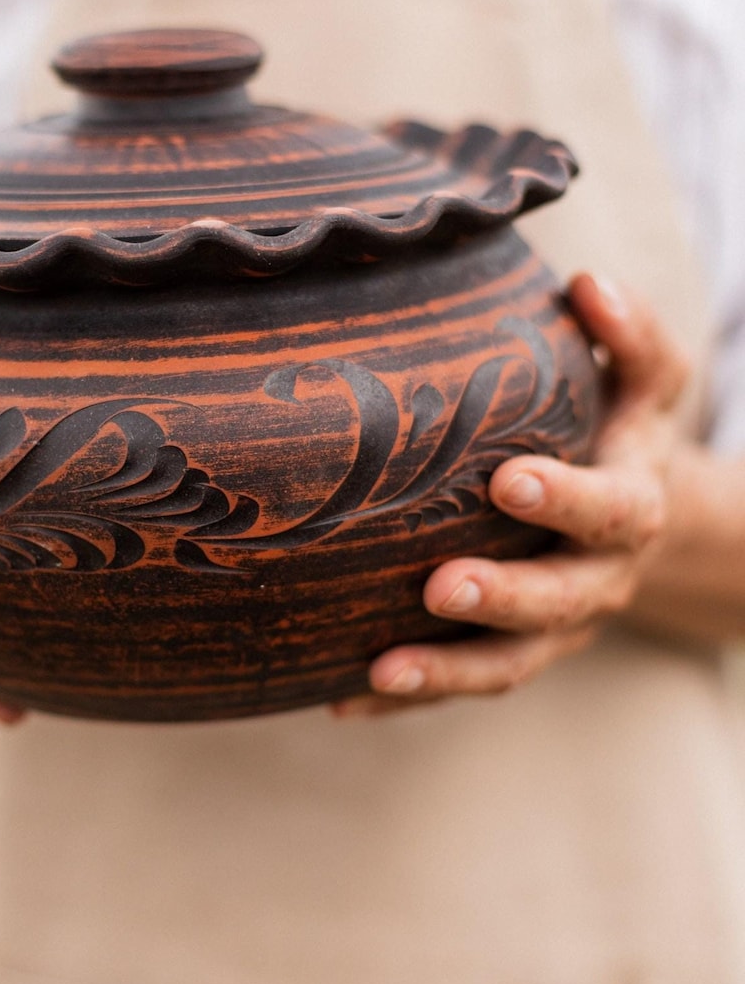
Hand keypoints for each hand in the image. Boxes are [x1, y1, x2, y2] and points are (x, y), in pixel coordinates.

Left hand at [335, 274, 688, 716]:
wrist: (641, 525)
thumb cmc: (620, 432)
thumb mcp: (644, 384)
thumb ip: (629, 337)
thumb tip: (588, 283)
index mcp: (630, 509)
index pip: (607, 508)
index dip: (564, 499)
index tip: (507, 480)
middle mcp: (596, 580)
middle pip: (557, 604)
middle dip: (500, 598)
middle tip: (439, 586)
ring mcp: (555, 631)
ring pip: (506, 665)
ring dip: (445, 671)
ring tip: (380, 668)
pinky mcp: (513, 657)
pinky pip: (461, 687)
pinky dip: (406, 700)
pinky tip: (338, 699)